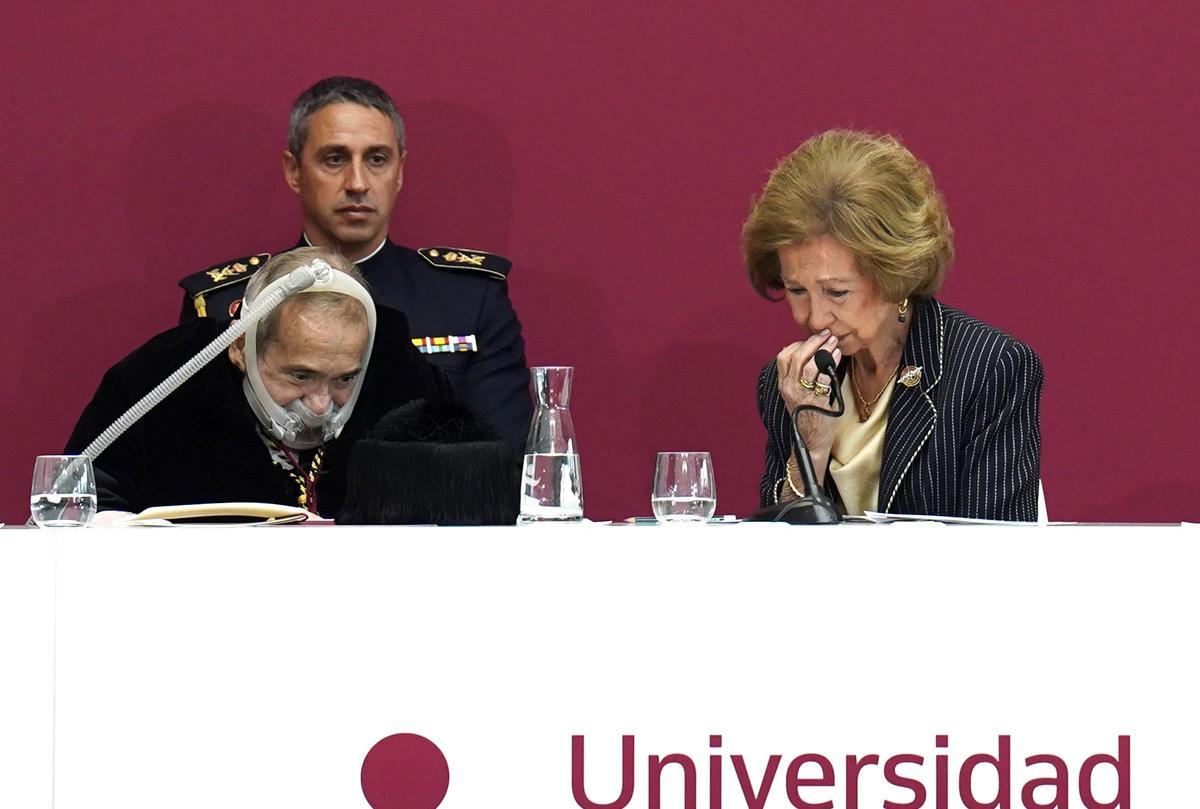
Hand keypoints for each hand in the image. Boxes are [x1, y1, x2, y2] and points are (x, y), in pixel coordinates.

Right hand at [775, 329, 842, 461]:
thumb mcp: (796, 394)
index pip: (783, 357)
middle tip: (827, 334)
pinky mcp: (816, 403)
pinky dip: (830, 366)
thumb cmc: (807, 415)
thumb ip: (799, 376)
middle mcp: (789, 389)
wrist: (811, 440)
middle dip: (813, 342)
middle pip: (797, 357)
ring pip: (808, 366)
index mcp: (783, 385)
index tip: (813, 339)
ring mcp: (802, 396)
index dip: (798, 344)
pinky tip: (837, 358)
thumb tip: (809, 353)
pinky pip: (822, 380)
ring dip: (823, 351)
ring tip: (834, 343)